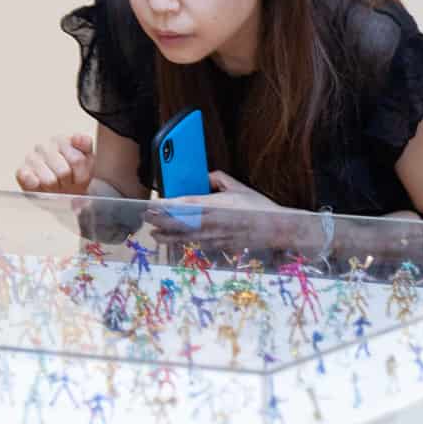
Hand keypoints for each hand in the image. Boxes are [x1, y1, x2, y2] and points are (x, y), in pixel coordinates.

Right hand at [17, 134, 94, 193]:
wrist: (64, 191)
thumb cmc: (76, 174)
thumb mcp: (89, 160)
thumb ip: (86, 144)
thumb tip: (75, 137)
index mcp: (61, 140)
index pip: (77, 160)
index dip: (81, 175)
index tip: (78, 177)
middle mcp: (44, 146)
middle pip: (63, 172)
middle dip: (67, 183)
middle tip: (66, 183)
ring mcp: (31, 158)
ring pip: (49, 180)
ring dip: (55, 189)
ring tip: (55, 185)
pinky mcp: (21, 172)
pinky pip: (29, 181)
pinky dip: (38, 188)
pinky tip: (42, 186)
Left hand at [146, 171, 286, 248]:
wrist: (276, 230)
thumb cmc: (259, 208)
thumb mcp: (239, 187)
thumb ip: (219, 179)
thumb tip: (206, 177)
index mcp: (215, 205)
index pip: (183, 205)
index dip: (165, 206)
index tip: (152, 204)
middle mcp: (211, 223)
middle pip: (179, 223)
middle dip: (160, 221)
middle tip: (146, 218)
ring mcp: (215, 237)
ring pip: (185, 237)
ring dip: (167, 236)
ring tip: (154, 234)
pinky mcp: (220, 246)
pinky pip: (197, 244)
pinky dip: (184, 242)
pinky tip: (175, 242)